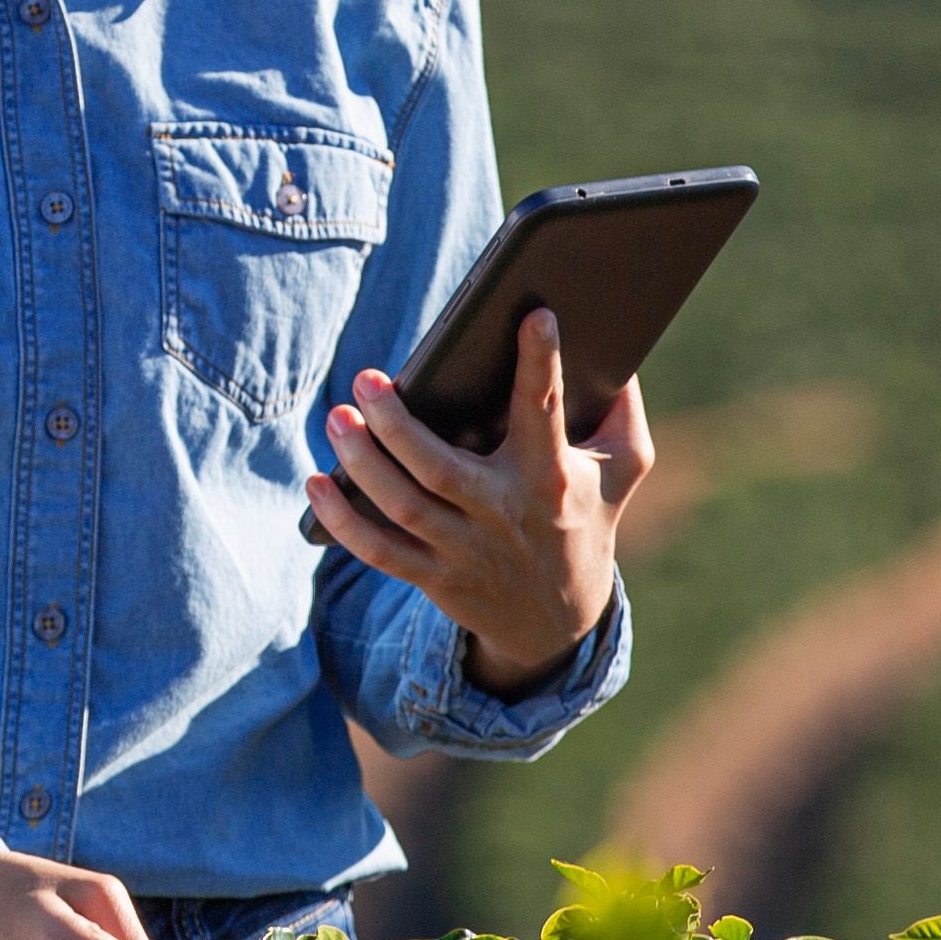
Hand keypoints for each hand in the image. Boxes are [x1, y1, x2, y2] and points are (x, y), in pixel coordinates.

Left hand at [310, 310, 647, 694]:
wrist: (559, 623)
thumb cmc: (586, 520)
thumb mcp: (623, 469)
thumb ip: (623, 410)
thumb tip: (615, 350)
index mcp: (552, 476)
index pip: (545, 411)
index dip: (542, 363)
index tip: (533, 315)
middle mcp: (503, 513)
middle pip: (439, 467)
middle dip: (396, 423)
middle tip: (367, 378)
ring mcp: (464, 550)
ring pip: (401, 505)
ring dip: (362, 461)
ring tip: (338, 416)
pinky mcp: (434, 578)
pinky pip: (378, 552)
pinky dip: (342, 521)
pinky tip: (317, 483)